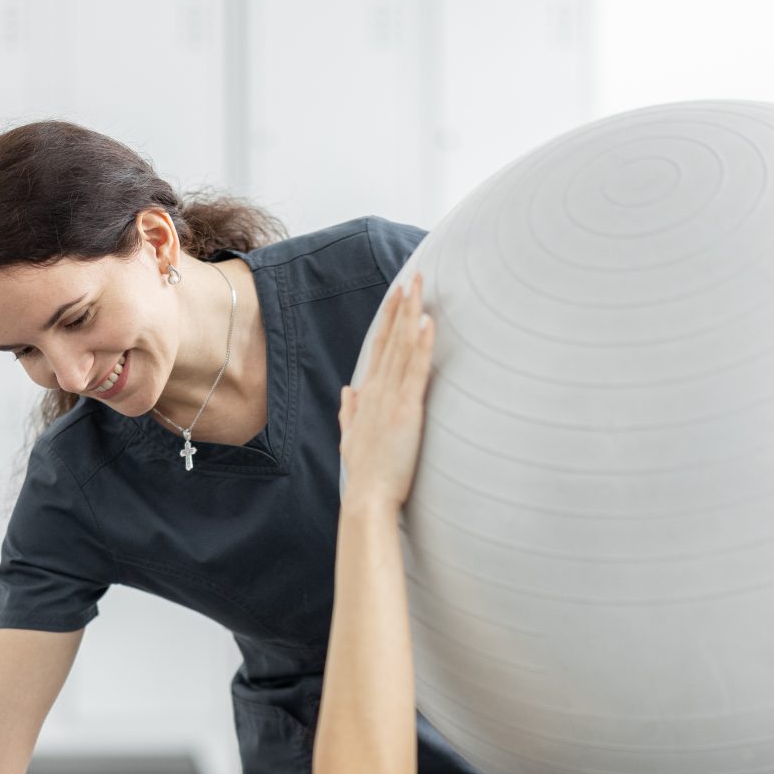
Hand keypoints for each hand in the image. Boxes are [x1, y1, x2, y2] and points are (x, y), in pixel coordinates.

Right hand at [341, 275, 435, 513]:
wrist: (367, 497)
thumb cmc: (365, 474)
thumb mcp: (351, 438)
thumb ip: (349, 412)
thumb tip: (347, 390)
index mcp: (367, 396)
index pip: (379, 349)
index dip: (388, 320)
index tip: (396, 295)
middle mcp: (377, 390)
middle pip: (390, 339)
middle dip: (401, 306)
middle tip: (413, 276)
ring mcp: (391, 398)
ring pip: (402, 348)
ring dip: (411, 315)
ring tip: (419, 287)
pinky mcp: (406, 410)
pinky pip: (415, 371)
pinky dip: (421, 345)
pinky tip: (426, 322)